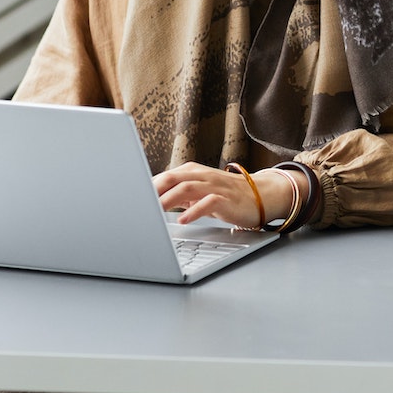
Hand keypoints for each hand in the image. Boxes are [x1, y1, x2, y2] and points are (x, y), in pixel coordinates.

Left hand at [153, 161, 305, 228]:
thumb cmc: (225, 196)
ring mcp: (216, 186)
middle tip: (138, 204)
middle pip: (174, 178)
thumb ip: (177, 194)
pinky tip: (183, 220)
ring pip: (188, 188)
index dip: (148, 187)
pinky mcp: (227, 199)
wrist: (260, 196)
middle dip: (154, 190)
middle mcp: (203, 176)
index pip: (165, 176)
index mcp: (193, 172)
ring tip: (154, 211)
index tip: (132, 199)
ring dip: (169, 199)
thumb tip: (150, 201)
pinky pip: (209, 202)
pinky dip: (194, 211)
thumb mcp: (199, 193)